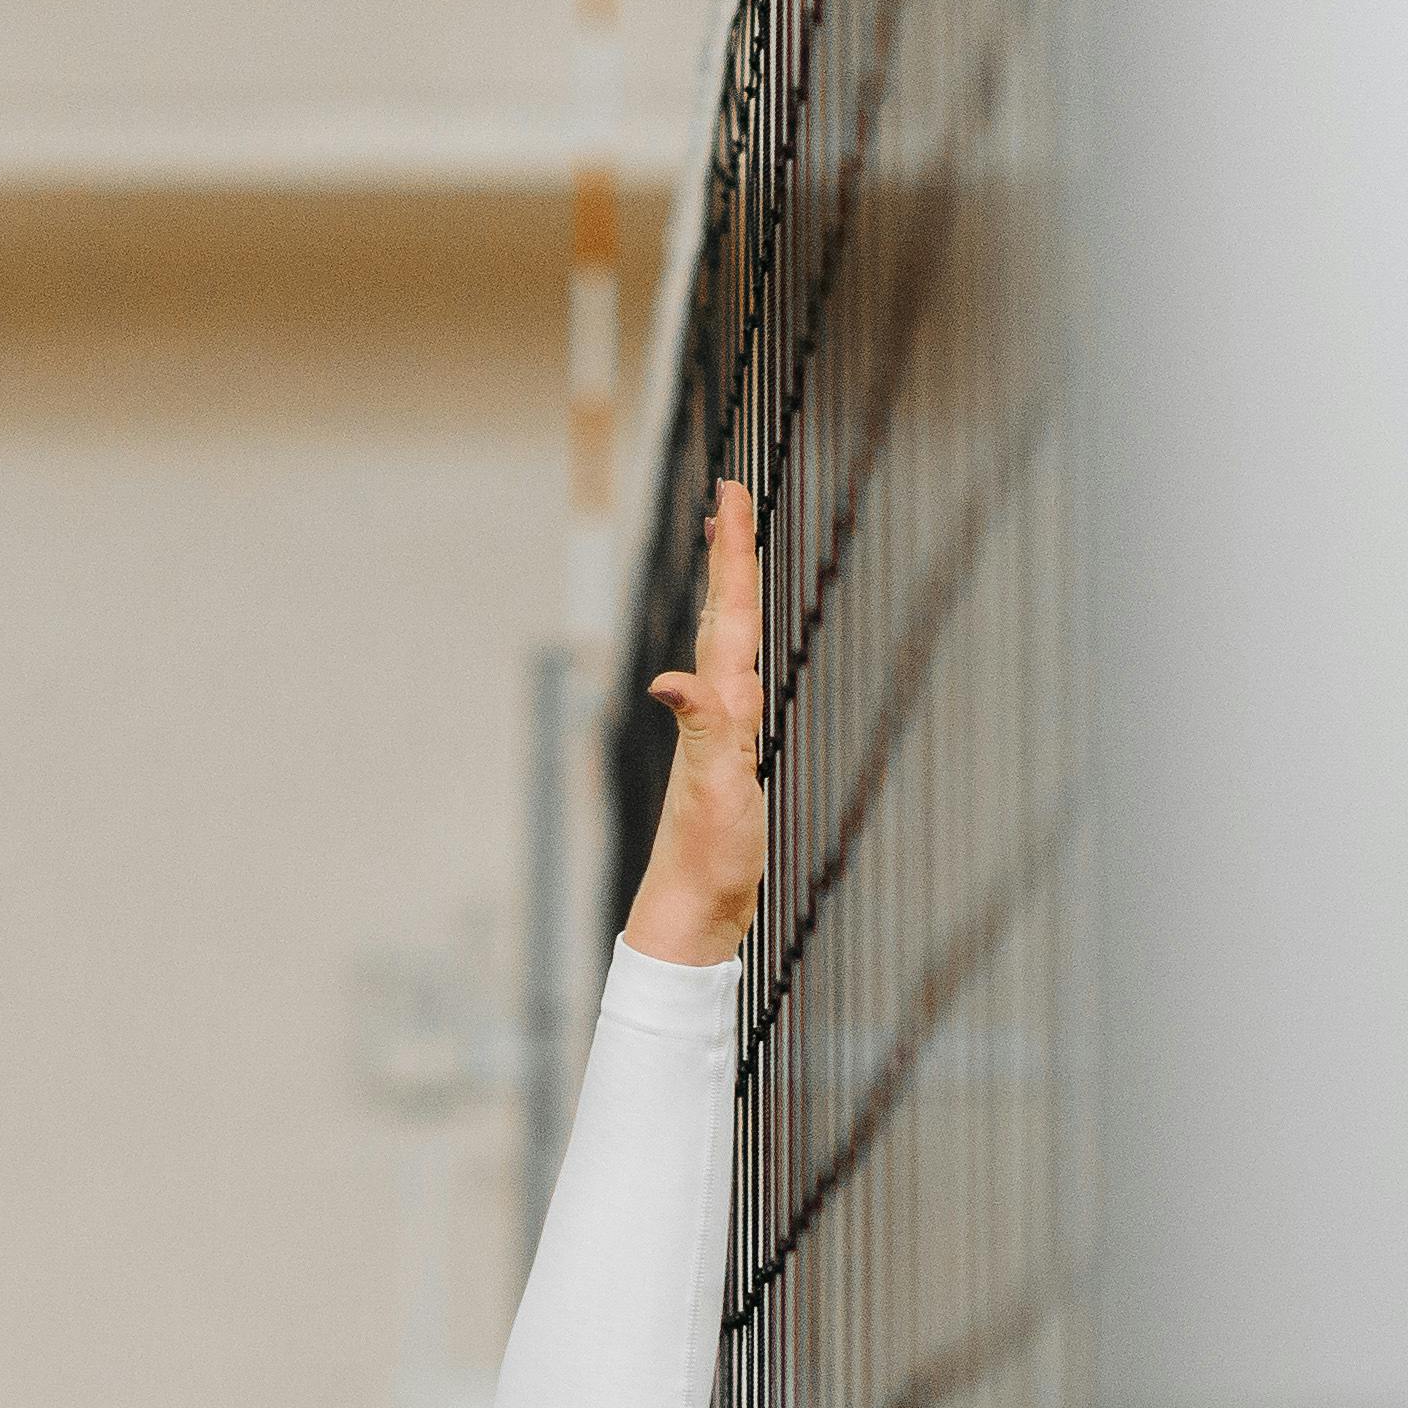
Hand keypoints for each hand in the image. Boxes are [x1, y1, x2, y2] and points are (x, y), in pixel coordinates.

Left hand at [624, 478, 766, 967]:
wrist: (691, 915)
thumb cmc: (706, 860)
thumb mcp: (714, 791)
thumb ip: (703, 728)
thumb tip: (670, 679)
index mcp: (718, 707)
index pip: (728, 615)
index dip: (731, 554)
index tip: (728, 492)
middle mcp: (715, 712)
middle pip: (724, 618)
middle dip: (729, 556)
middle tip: (728, 498)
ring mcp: (719, 736)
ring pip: (726, 648)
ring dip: (729, 597)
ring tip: (729, 555)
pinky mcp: (726, 762)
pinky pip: (734, 689)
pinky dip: (737, 658)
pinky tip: (736, 660)